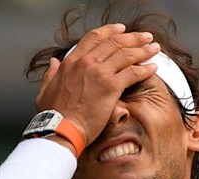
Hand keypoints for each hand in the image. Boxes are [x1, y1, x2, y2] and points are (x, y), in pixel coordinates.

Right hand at [35, 23, 159, 145]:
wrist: (60, 128)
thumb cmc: (52, 115)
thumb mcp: (45, 90)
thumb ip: (51, 74)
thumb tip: (53, 63)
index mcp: (71, 62)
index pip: (93, 38)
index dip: (110, 31)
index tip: (121, 29)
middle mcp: (86, 63)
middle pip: (115, 42)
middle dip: (133, 38)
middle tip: (145, 37)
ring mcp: (99, 73)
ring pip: (127, 54)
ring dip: (144, 50)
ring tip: (154, 49)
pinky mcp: (111, 87)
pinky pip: (133, 73)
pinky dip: (145, 69)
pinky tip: (152, 68)